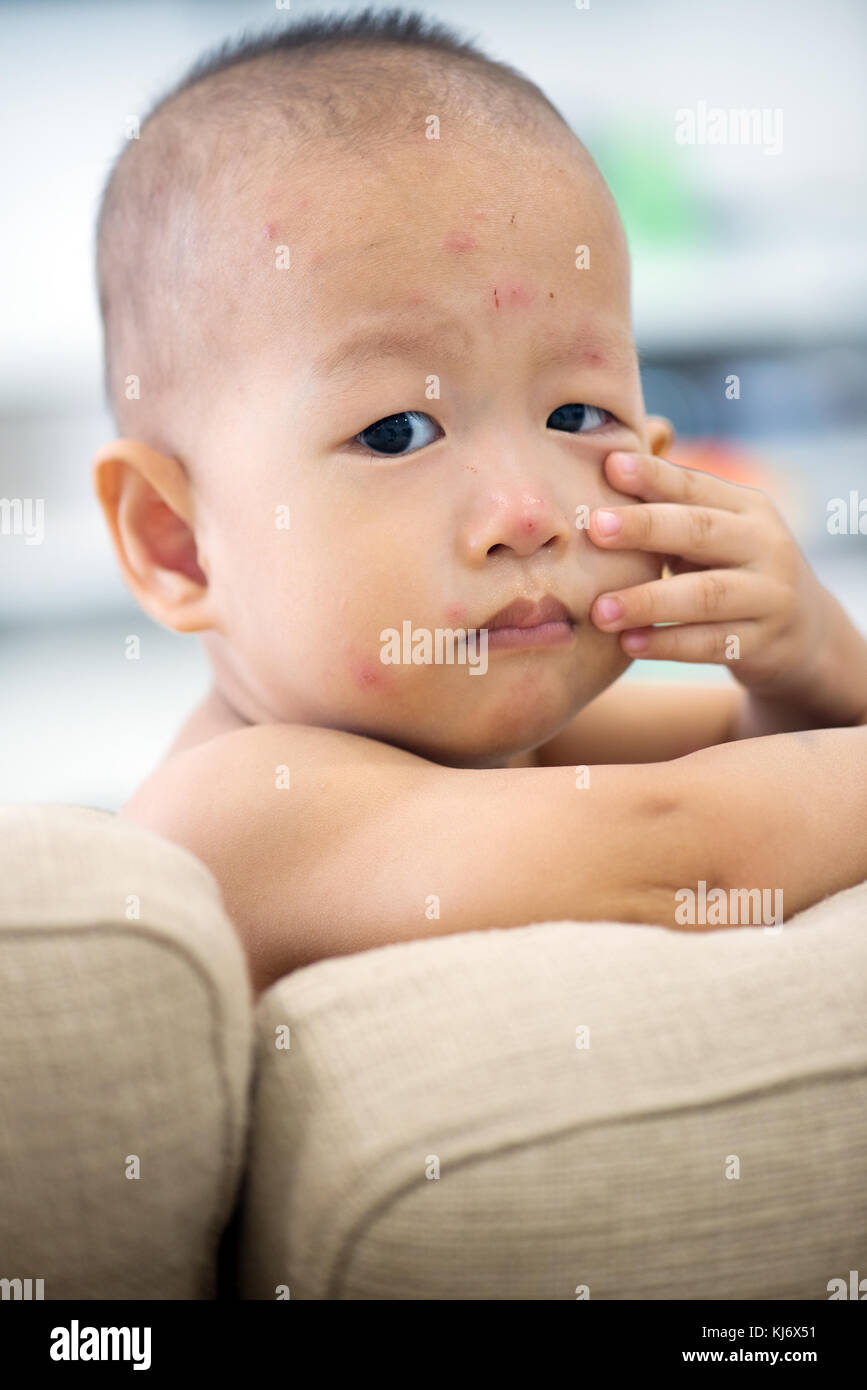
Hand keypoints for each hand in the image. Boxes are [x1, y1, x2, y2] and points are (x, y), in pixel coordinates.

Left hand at [587, 449, 866, 722]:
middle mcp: (764, 545)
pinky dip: (667, 644)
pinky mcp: (763, 643)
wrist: (803, 631)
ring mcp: (769, 596)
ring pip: (705, 595)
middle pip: (701, 531)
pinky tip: (628, 643)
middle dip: (645, 527)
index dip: (654, 476)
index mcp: (748, 508)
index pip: (696, 486)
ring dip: (648, 601)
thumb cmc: (733, 569)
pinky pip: (710, 644)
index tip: (610, 466)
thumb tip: (607, 467)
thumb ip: (672, 507)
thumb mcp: (716, 533)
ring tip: (599, 610)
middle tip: (594, 528)